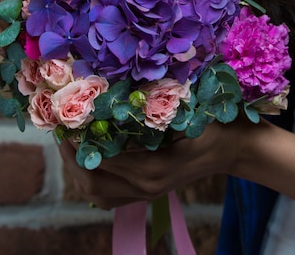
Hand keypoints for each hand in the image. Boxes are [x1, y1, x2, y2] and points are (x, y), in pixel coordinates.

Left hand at [57, 117, 254, 209]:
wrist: (234, 148)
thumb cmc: (212, 124)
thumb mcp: (184, 114)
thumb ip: (149, 114)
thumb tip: (111, 98)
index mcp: (152, 170)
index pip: (100, 161)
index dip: (77, 142)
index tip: (64, 121)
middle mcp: (145, 187)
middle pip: (92, 183)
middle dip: (70, 158)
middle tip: (60, 131)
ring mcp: (147, 193)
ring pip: (98, 194)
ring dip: (79, 170)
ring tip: (70, 142)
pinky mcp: (149, 192)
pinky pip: (110, 196)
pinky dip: (94, 180)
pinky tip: (90, 157)